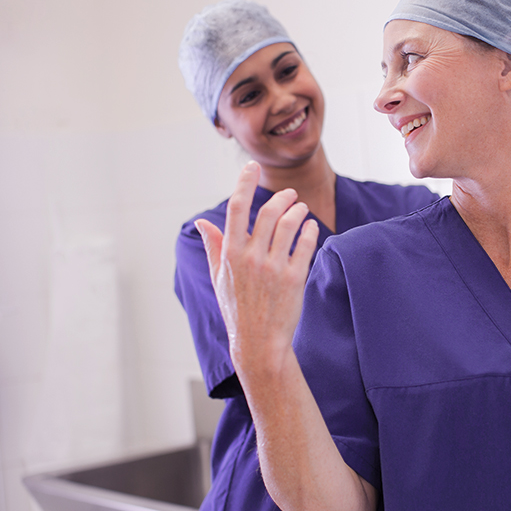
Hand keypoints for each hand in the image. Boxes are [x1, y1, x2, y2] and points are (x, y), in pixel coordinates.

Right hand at [195, 161, 318, 374]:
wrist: (258, 343)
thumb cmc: (237, 309)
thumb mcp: (218, 279)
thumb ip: (213, 247)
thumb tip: (201, 223)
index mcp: (230, 254)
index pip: (235, 208)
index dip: (244, 183)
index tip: (252, 167)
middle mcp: (251, 258)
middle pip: (267, 212)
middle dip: (281, 197)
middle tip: (290, 194)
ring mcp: (274, 268)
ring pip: (289, 224)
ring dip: (297, 210)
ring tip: (301, 208)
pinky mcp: (295, 279)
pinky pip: (305, 245)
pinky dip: (309, 231)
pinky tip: (310, 227)